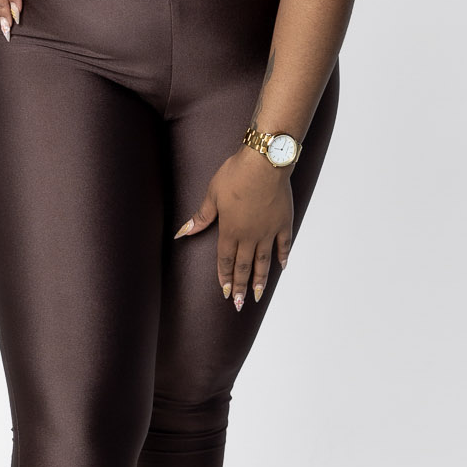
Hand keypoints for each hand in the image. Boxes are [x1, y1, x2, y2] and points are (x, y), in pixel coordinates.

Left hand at [173, 147, 293, 307]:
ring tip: (257, 295)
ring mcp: (268, 231)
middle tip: (239, 303)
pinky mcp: (284, 222)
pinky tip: (281, 266)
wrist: (265, 163)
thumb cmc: (236, 175)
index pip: (225, 260)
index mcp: (230, 230)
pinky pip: (284, 244)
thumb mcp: (212, 195)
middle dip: (240, 286)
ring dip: (260, 279)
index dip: (224, 277)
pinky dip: (282, 256)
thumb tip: (183, 232)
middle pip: (244, 266)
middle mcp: (250, 236)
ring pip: (263, 261)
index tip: (225, 291)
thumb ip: (201, 217)